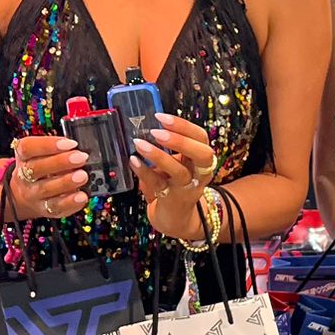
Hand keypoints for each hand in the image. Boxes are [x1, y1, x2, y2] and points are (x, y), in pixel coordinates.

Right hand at [8, 135, 88, 220]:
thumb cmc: (40, 168)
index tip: (71, 143)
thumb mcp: (41, 154)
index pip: (28, 148)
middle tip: (81, 157)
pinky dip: (70, 202)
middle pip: (37, 168)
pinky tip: (82, 196)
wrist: (24, 196)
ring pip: (46, 189)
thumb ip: (56, 149)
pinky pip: (56, 208)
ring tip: (83, 175)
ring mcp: (33, 195)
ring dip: (66, 182)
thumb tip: (77, 150)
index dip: (48, 144)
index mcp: (23, 157)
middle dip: (61, 162)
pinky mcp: (45, 209)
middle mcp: (24, 176)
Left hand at [132, 112, 215, 239]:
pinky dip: (144, 171)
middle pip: (201, 154)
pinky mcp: (172, 200)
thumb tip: (145, 125)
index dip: (183, 125)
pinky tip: (133, 161)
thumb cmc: (175, 184)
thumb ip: (168, 146)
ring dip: (159, 156)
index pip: (200, 137)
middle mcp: (199, 173)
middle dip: (180, 140)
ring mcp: (187, 188)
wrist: (177, 218)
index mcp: (201, 158)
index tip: (161, 117)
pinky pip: (157, 183)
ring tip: (140, 144)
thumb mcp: (177, 162)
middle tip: (156, 132)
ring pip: (179, 171)